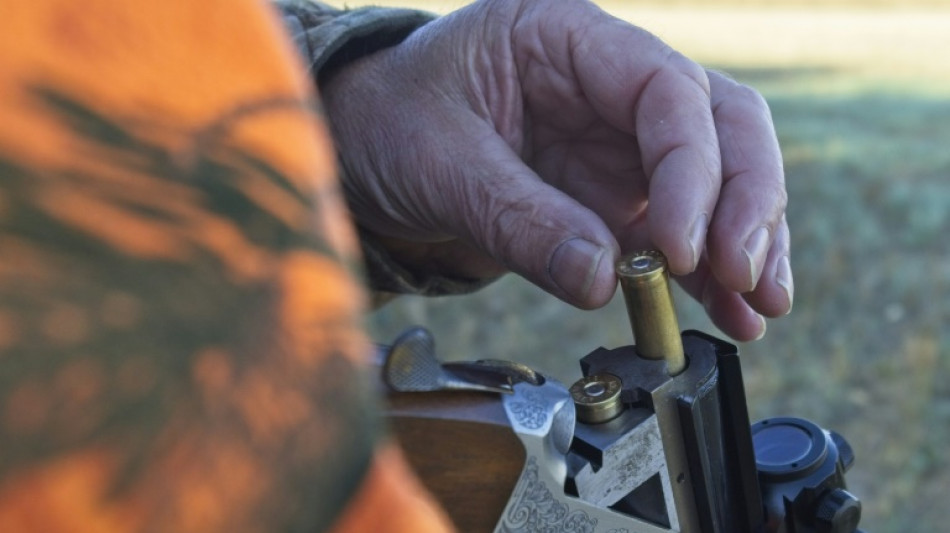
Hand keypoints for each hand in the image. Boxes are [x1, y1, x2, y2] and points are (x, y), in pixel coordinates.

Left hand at [319, 0, 790, 340]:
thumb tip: (602, 281)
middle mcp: (609, 85)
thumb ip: (517, 218)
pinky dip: (704, 274)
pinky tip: (729, 314)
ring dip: (744, 244)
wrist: (364, 151)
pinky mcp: (611, 198)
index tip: (683, 246)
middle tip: (747, 275)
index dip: (692, 167)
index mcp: (566, 39)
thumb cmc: (389, 123)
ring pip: (717, 179)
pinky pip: (675, 231)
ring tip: (759, 309)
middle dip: (744, 201)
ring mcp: (617, 143)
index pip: (665, 89)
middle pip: (719, 124)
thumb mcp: (437, 161)